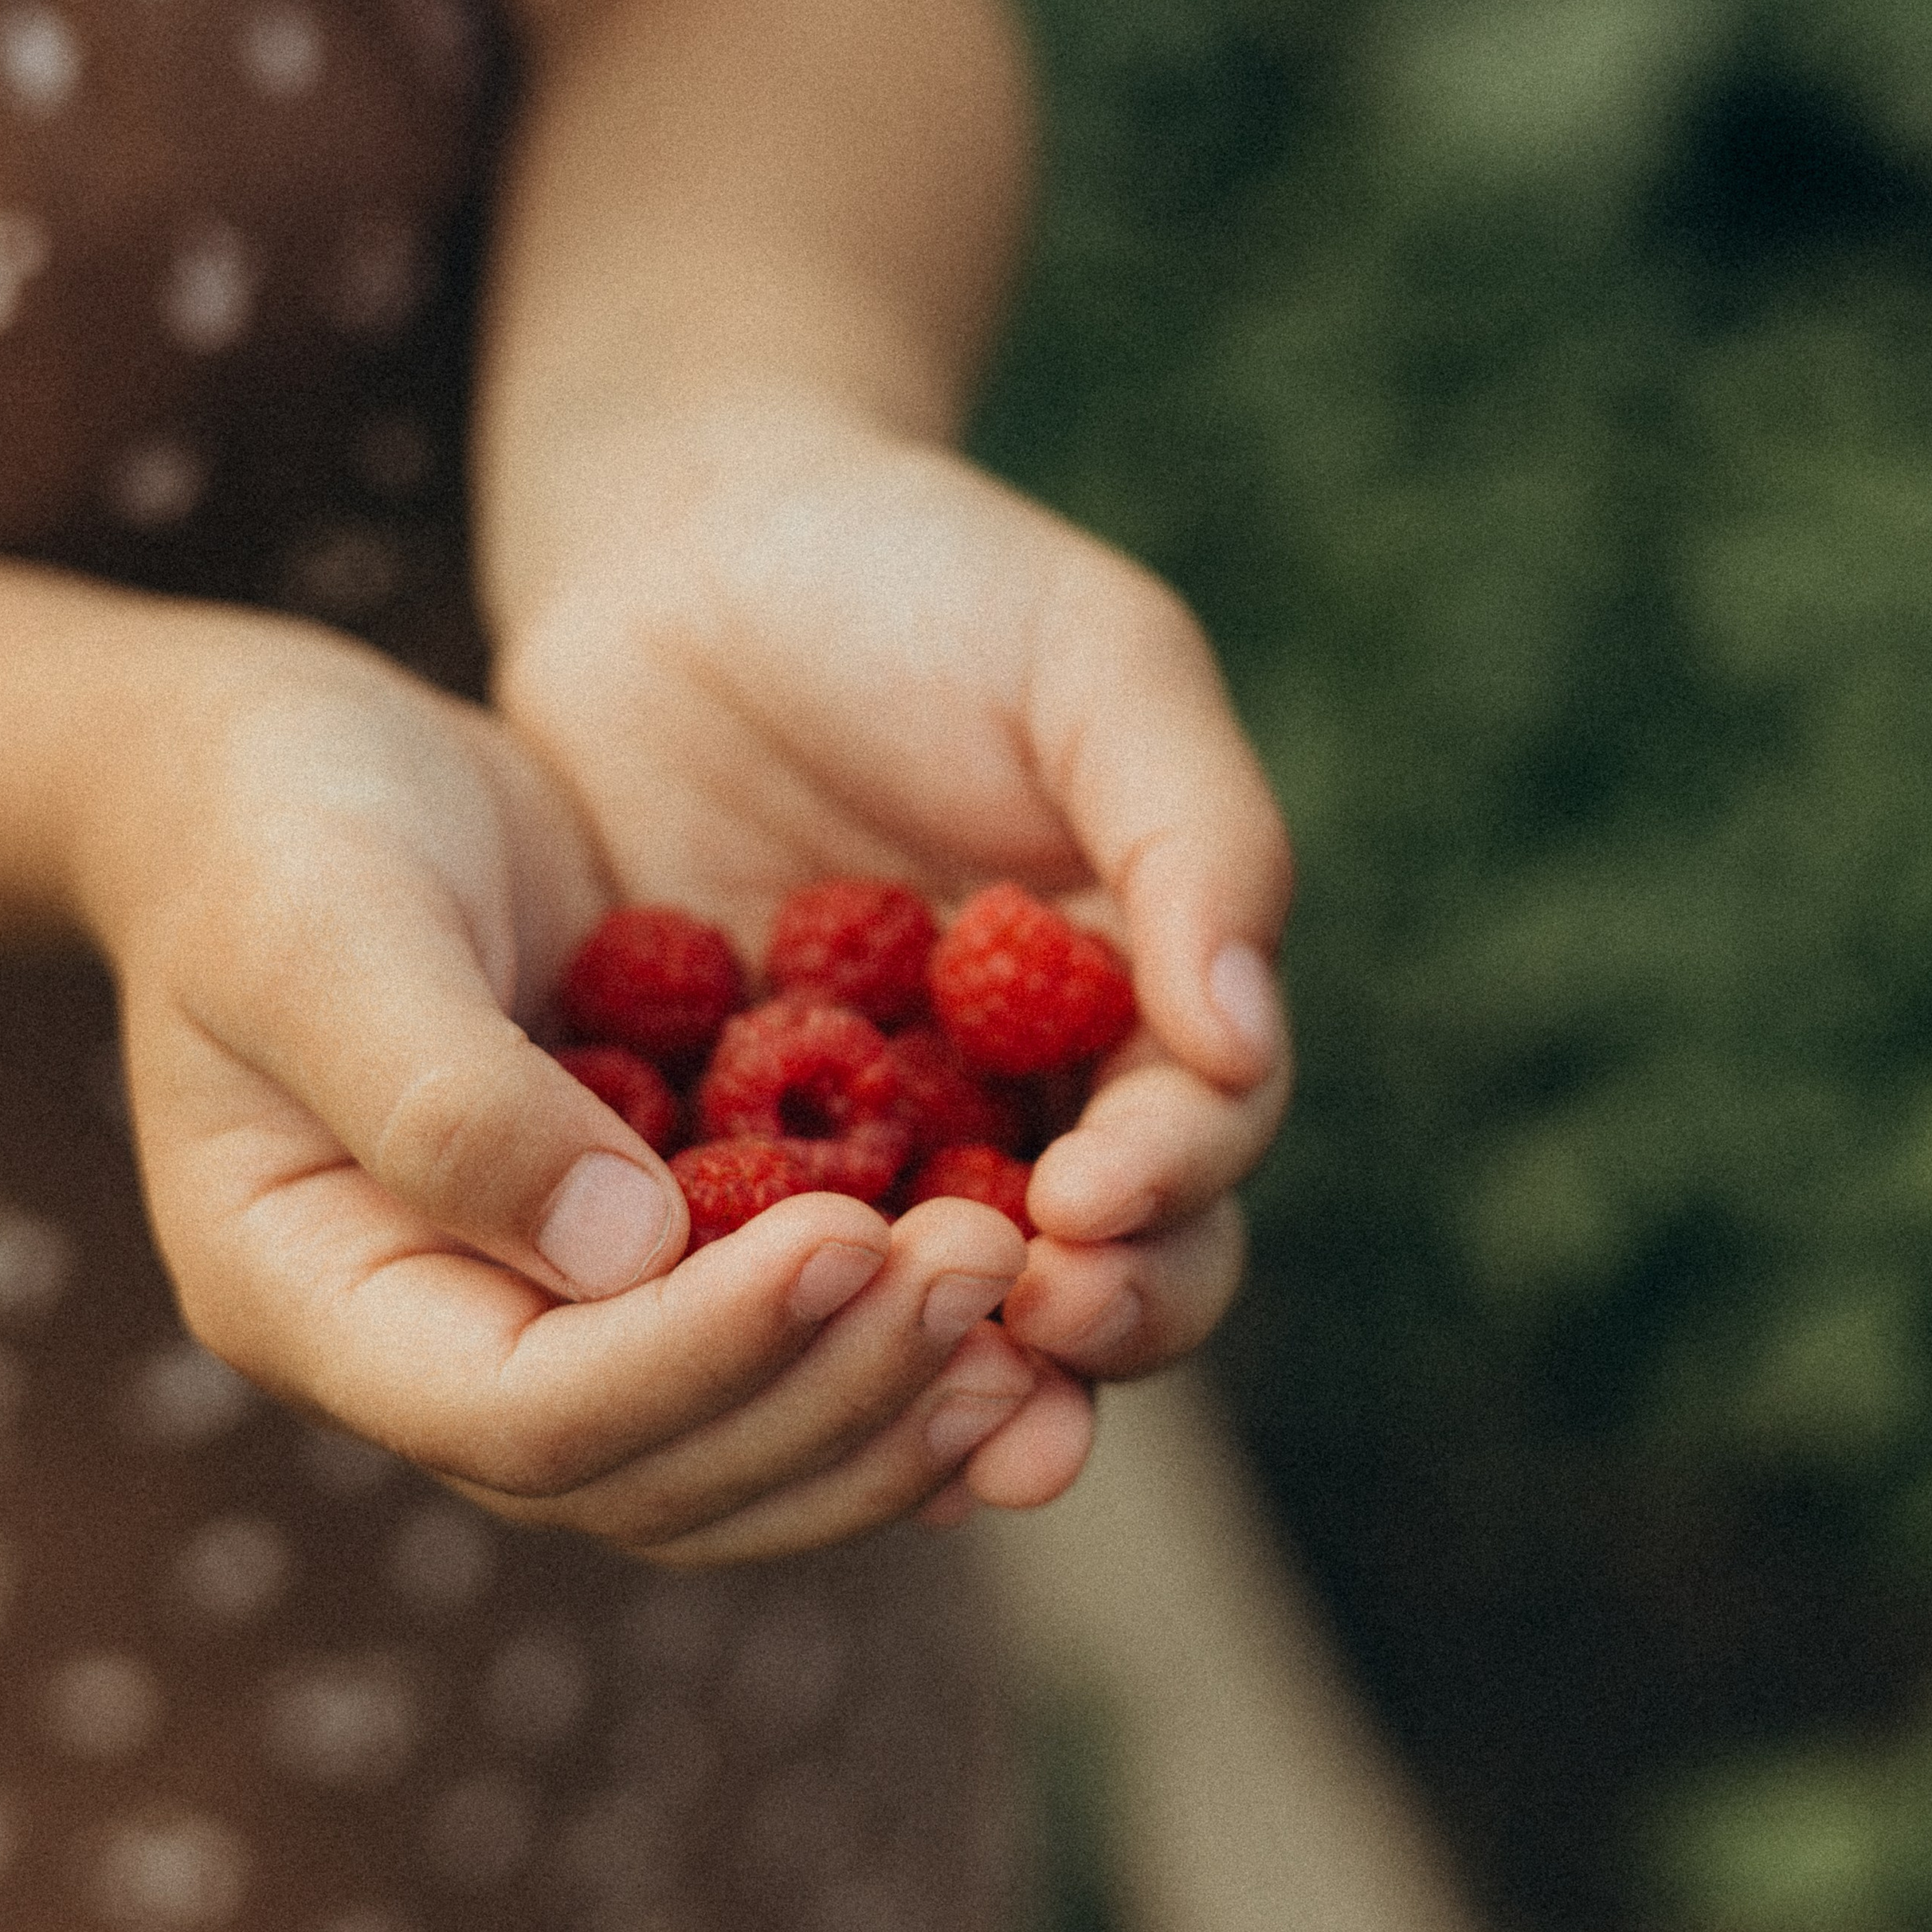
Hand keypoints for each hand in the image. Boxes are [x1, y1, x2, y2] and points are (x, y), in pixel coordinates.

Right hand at [74, 605, 1068, 1561]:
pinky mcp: (646, 1263)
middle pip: (655, 1475)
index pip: (526, 1415)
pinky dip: (897, 1356)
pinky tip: (1025, 1308)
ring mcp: (546, 1320)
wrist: (299, 773)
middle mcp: (437, 1348)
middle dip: (834, 1389)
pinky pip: (781, 1364)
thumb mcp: (320, 926)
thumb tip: (630, 1251)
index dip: (699, 1354)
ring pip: (738, 1457)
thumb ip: (446, 1092)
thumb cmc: (278, 826)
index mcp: (313, 1296)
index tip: (852, 1239)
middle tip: (990, 1267)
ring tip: (1036, 1311)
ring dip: (891, 1403)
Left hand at [490, 396, 1295, 1515]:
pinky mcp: (716, 1135)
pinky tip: (716, 1342)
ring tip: (894, 1394)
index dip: (1165, 1194)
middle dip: (1079, 1312)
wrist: (686, 537)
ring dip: (926, 1356)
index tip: (1089, 1207)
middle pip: (1096, 1259)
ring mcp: (869, 1124)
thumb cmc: (918, 572)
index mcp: (1141, 987)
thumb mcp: (1092, 660)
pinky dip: (749, 1307)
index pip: (1197, 1137)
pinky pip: (745, 1251)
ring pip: (928, 1291)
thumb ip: (1196, 835)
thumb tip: (1245, 1040)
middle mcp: (1022, 1086)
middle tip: (1020, 1324)